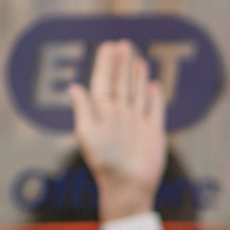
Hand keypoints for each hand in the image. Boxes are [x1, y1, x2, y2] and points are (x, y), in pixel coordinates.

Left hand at [68, 40, 167, 222]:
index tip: (108, 46)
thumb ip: (84, 109)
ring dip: (137, 75)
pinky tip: (154, 84)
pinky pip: (155, 110)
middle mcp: (120, 114)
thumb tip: (74, 87)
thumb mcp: (88, 133)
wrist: (129, 186)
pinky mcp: (154, 132)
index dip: (106, 64)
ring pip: (137, 93)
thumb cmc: (104, 162)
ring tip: (138, 58)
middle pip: (121, 83)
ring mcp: (138, 122)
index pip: (104, 82)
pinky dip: (154, 97)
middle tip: (123, 44)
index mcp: (103, 112)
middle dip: (122, 64)